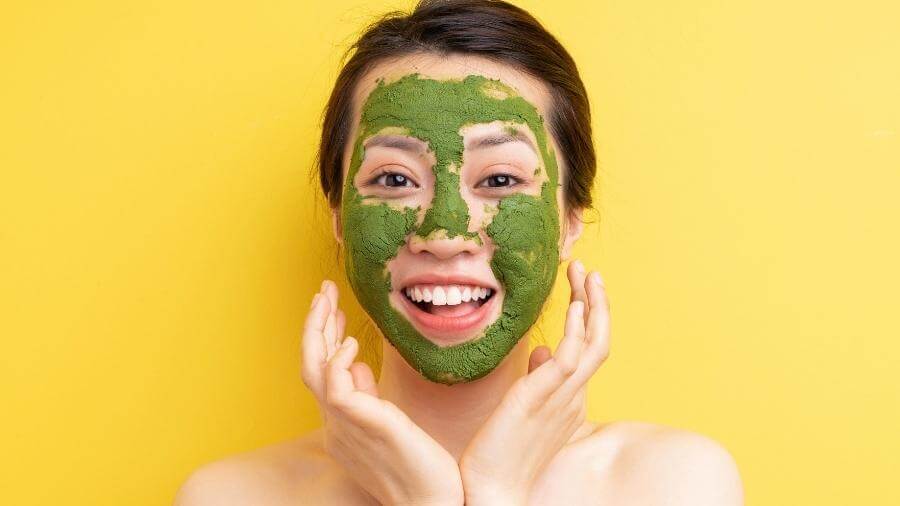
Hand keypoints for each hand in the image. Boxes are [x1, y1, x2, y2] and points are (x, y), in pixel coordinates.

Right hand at [301, 280, 463, 505]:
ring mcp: (344, 425)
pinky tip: (352, 343)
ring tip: (327, 299)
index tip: (334, 309)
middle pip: (310, 365)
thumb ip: (368, 394)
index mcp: (341, 422)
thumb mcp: (388, 422)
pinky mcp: (363, 425)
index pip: (322, 371)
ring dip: (319, 329)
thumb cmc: (417, 466)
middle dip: (315, 324)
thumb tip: (357, 363)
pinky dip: (339, 360)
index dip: (325, 337)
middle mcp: (335, 423)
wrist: (432, 501)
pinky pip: (335, 387)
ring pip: (314, 370)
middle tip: (323, 290)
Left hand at [458, 261, 610, 505]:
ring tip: (585, 273)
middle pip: (599, 339)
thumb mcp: (525, 406)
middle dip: (597, 301)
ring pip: (591, 344)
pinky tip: (573, 306)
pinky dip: (575, 331)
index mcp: (569, 395)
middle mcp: (572, 394)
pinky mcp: (541, 400)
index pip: (589, 346)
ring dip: (591, 305)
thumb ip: (538, 377)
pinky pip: (568, 360)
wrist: (494, 489)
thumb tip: (541, 348)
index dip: (590, 313)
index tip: (582, 284)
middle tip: (588, 268)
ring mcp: (561, 397)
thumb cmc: (504, 451)